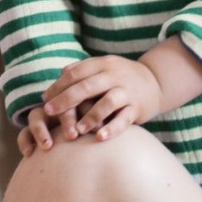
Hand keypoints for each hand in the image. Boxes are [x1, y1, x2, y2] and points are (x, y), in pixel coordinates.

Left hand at [41, 55, 163, 141]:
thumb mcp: (104, 67)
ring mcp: (127, 91)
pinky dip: (111, 128)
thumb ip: (82, 71)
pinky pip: (123, 119)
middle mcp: (114, 75)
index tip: (45, 100)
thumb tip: (57, 80)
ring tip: (76, 130)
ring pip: (106, 102)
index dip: (59, 86)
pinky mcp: (137, 108)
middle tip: (50, 112)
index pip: (76, 72)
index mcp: (102, 64)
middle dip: (66, 100)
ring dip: (89, 116)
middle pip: (87, 86)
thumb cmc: (121, 78)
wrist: (156, 82)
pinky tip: (99, 137)